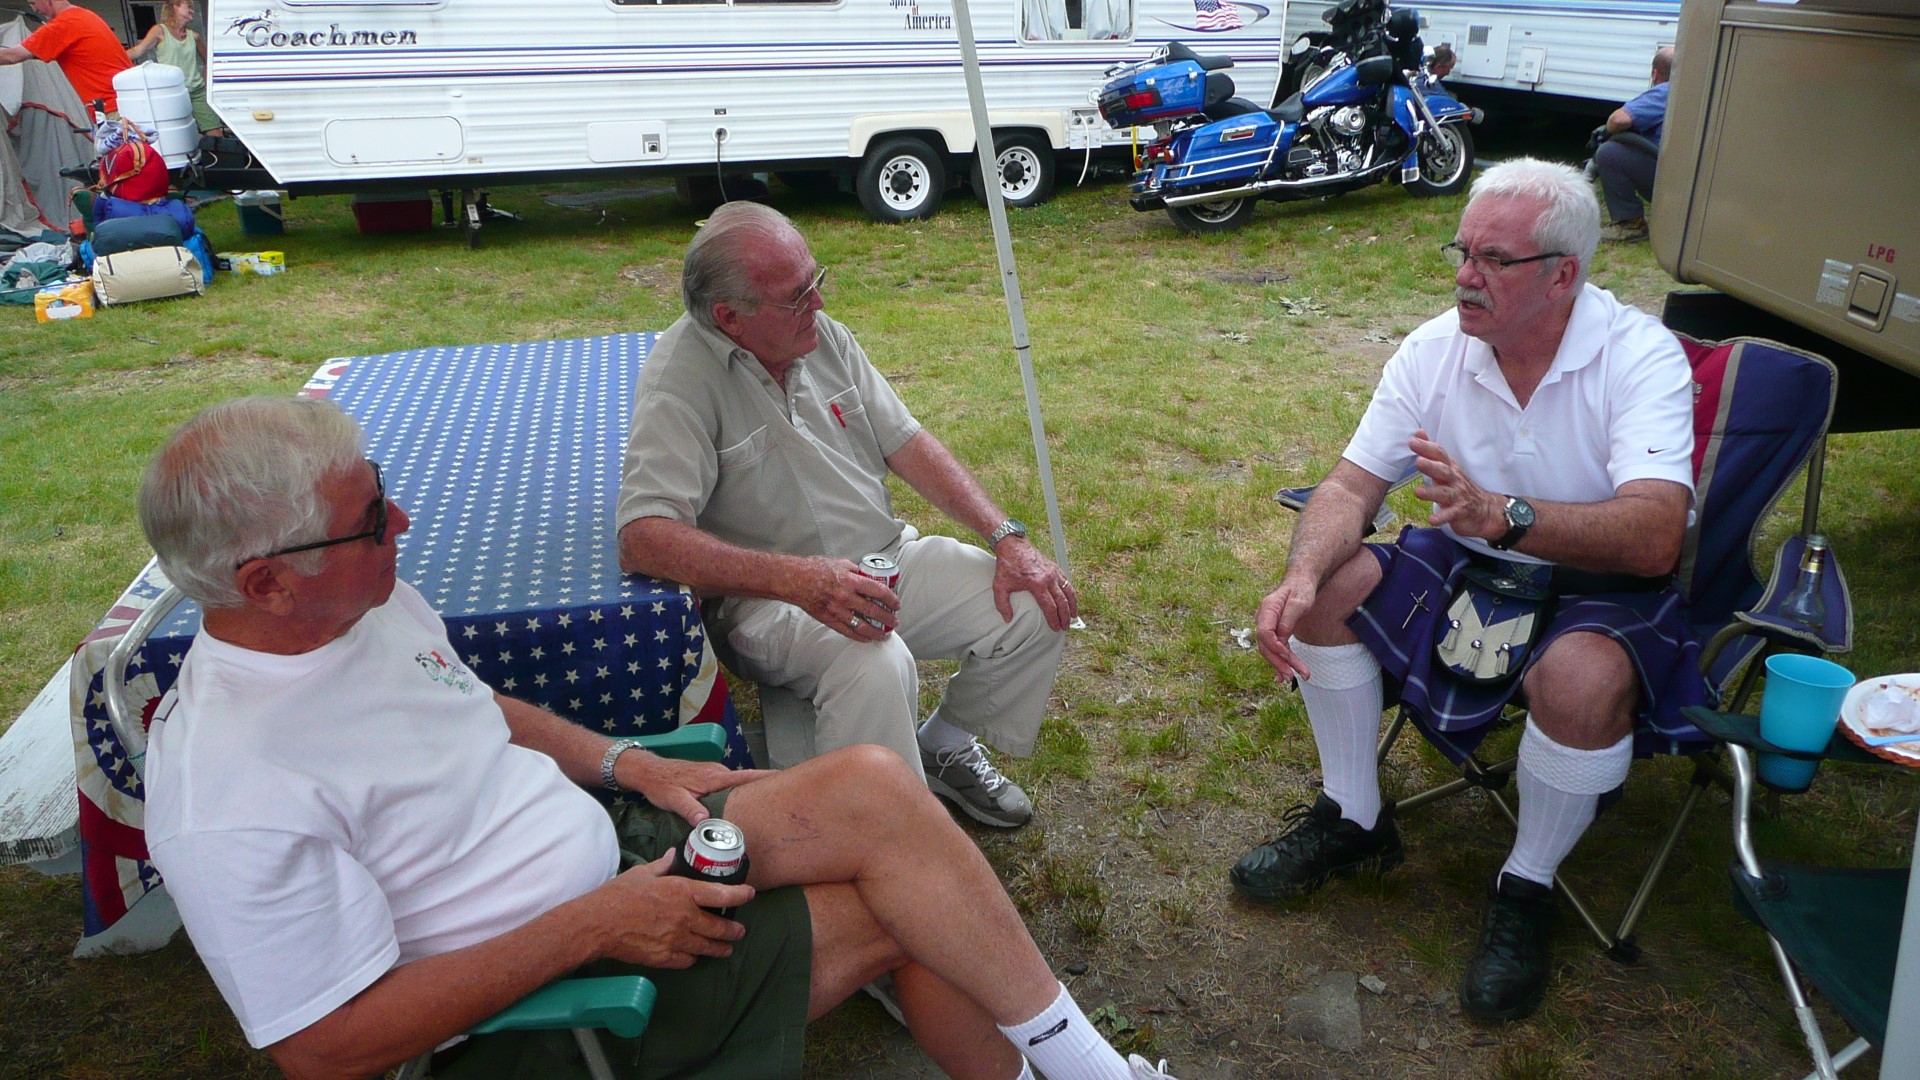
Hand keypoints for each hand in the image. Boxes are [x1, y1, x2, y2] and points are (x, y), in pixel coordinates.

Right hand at [593, 853, 752, 968]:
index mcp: (682, 892)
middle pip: (720, 928)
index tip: (749, 894)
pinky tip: (695, 955)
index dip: (740, 895)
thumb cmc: (618, 895)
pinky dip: (694, 958)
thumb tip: (673, 855)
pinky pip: (688, 961)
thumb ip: (664, 865)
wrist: (598, 924)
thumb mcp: (643, 873)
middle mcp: (684, 917)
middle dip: (734, 931)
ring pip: (708, 947)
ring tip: (726, 948)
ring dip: (720, 948)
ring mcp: (676, 940)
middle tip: (740, 931)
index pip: (722, 895)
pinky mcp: (664, 958)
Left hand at [620, 752, 774, 824]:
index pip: (745, 776)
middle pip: (746, 780)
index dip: (765, 777)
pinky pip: (729, 785)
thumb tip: (706, 822)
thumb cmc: (661, 784)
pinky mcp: (709, 778)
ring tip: (764, 806)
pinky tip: (739, 805)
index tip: (784, 778)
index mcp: (713, 777)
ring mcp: (714, 774)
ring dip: (749, 792)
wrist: (649, 771)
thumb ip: (690, 809)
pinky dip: (737, 793)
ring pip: (737, 784)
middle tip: (779, 801)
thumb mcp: (673, 799)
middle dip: (763, 787)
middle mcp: (717, 773)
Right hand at [792, 557, 898, 640]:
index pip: (878, 591)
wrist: (795, 580)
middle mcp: (845, 597)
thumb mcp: (841, 564)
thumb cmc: (816, 569)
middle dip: (887, 618)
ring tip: (884, 634)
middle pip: (873, 611)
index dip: (891, 599)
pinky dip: (859, 637)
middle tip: (894, 621)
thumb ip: (856, 572)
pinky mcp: (829, 620)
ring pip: (862, 626)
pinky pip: (847, 632)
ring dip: (876, 632)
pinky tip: (867, 638)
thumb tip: (869, 577)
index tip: (896, 604)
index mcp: (851, 581)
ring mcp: (837, 610)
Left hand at [992, 537, 1077, 630]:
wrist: (1012, 546)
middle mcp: (1048, 578)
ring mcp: (1053, 572)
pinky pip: (1066, 581)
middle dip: (1065, 616)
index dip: (1054, 619)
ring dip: (1072, 605)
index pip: (1050, 607)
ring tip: (1073, 615)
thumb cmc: (1007, 565)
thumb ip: (1002, 604)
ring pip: (1068, 591)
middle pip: (1062, 602)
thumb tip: (1007, 618)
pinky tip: (1071, 599)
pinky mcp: (1054, 567)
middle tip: (1065, 626)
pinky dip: (1070, 592)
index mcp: (1037, 584)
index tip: (1055, 628)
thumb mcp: (1000, 586)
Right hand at [1255, 576, 1316, 681]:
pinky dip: (1279, 661)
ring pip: (1269, 649)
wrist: (1300, 582)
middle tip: (1290, 675)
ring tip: (1291, 678)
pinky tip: (1282, 674)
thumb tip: (1281, 639)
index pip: (1264, 632)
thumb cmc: (1301, 589)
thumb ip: (1288, 619)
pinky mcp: (1273, 631)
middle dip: (1277, 661)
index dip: (1273, 646)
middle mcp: (1263, 618)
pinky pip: (1274, 648)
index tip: (1286, 655)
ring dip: (1279, 665)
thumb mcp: (1299, 602)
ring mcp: (1267, 625)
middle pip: (1265, 645)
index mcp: (1267, 609)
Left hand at [1410, 430, 1502, 538]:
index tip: (1413, 440)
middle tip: (1418, 462)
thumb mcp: (1446, 467)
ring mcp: (1458, 496)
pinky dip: (1442, 517)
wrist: (1485, 510)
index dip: (1427, 447)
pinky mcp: (1460, 512)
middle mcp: (1454, 480)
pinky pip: (1450, 515)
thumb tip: (1418, 433)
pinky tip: (1432, 520)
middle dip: (1431, 466)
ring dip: (1432, 492)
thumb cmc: (1459, 486)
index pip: (1439, 454)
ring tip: (1418, 492)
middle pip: (1443, 471)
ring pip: (1445, 493)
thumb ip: (1431, 452)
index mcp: (1449, 468)